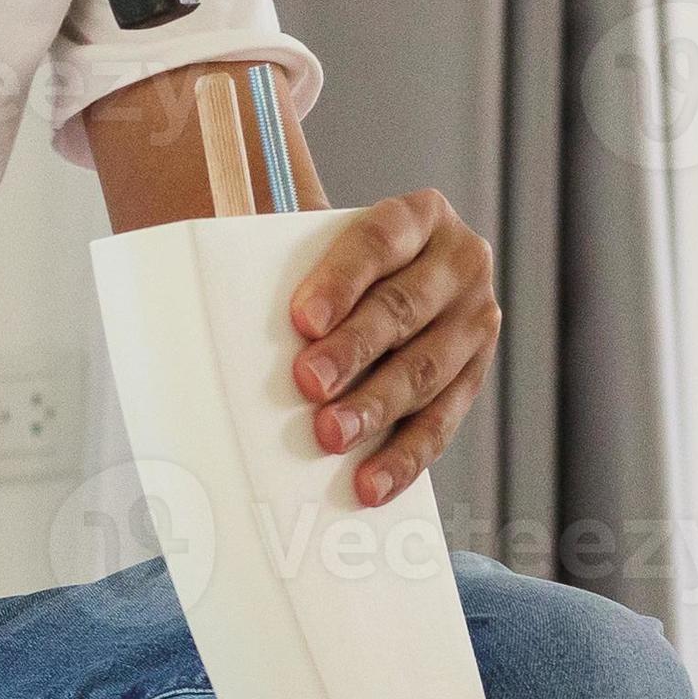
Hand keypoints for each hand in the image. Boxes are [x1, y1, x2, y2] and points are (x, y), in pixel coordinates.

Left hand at [289, 190, 501, 506]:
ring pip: (427, 369)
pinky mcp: (475, 376)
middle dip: (355, 349)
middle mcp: (460, 262)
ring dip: (377, 407)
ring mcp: (476, 321)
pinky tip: (371, 482)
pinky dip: (405, 456)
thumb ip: (290, 265)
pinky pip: (443, 422)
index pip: (378, 243)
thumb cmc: (340, 271)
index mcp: (419, 216)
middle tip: (309, 383)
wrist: (393, 283)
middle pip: (404, 308)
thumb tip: (221, 310)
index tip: (302, 320)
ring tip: (333, 436)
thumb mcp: (324, 248)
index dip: (340, 281)